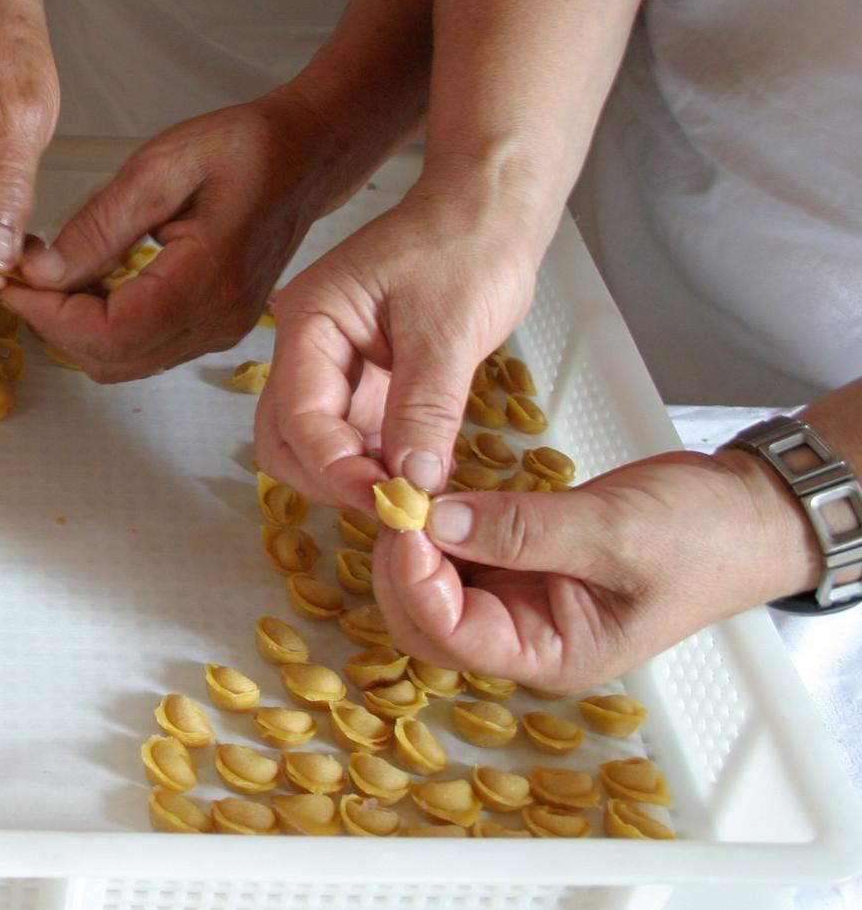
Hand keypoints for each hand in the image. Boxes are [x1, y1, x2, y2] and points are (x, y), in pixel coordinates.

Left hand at [3, 94, 336, 381]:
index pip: (108, 332)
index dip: (48, 314)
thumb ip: (99, 224)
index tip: (12, 280)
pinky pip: (145, 348)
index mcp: (207, 281)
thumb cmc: (244, 147)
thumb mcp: (162, 167)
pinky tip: (90, 281)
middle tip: (23, 276)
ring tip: (52, 275)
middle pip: (110, 358)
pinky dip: (105, 327)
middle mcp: (216, 320)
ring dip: (77, 329)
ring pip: (124, 361)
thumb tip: (40, 272)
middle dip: (54, 324)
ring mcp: (219, 331)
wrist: (308, 154)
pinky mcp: (216, 327)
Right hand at [256, 172, 550, 511]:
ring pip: (316, 445)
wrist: (490, 210)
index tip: (393, 504)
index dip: (337, 469)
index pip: (299, 416)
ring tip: (412, 496)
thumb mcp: (448, 330)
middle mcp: (309, 348)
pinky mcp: (367, 381)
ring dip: (354, 478)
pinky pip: (356, 436)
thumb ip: (425, 410)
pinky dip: (378, 464)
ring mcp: (336, 367)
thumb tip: (413, 483)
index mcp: (310, 322)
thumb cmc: (466, 247)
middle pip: (287, 439)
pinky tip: (418, 476)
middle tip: (396, 508)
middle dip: (331, 481)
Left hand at [372, 448, 822, 692]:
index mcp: (554, 655)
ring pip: (431, 590)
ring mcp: (520, 602)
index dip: (417, 579)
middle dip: (400, 566)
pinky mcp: (519, 564)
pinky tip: (432, 493)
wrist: (748, 512)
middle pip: (425, 623)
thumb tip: (436, 521)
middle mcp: (527, 638)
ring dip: (412, 547)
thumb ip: (523, 530)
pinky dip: (438, 529)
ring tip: (409, 491)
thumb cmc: (703, 535)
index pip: (453, 634)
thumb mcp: (613, 530)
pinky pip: (458, 557)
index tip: (406, 518)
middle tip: (398, 500)